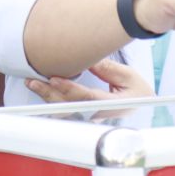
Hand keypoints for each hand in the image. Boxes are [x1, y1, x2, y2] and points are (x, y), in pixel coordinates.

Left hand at [25, 57, 152, 102]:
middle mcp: (98, 113)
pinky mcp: (85, 113)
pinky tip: (42, 90)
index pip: (86, 97)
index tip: (55, 79)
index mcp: (111, 104)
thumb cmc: (137, 90)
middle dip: (50, 93)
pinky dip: (52, 99)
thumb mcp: (128, 75)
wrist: (141, 103)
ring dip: (47, 96)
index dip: (69, 89)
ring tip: (33, 83)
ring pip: (65, 108)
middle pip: (70, 105)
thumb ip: (107, 69)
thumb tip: (88, 59)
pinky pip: (65, 108)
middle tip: (34, 81)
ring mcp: (90, 115)